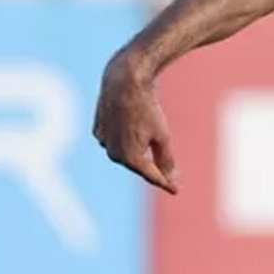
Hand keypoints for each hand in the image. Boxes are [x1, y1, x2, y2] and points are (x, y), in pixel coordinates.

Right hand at [93, 53, 178, 193]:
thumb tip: (170, 176)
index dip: (166, 184)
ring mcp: (103, 142)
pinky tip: (133, 135)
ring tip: (152, 153)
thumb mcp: (163, 135)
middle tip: (170, 175)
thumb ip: (166, 159)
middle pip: (138, 166)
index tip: (175, 190)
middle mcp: (113, 154)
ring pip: (126, 154)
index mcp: (131, 158)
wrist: (124, 82)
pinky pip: (115, 141)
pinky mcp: (98, 130)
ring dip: (138, 155)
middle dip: (153, 170)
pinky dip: (126, 141)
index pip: (153, 176)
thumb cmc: (147, 108)